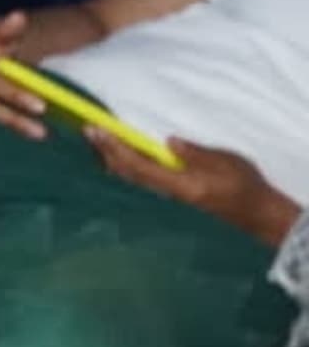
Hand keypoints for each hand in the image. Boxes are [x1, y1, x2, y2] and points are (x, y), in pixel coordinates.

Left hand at [88, 132, 300, 250]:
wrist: (258, 215)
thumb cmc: (245, 186)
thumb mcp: (227, 162)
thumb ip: (196, 153)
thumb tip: (170, 142)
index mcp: (182, 186)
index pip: (138, 166)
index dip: (115, 147)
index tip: (96, 130)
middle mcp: (169, 197)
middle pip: (127, 175)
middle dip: (105, 152)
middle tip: (88, 131)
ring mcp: (168, 201)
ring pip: (130, 182)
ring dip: (110, 161)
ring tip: (96, 142)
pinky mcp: (170, 201)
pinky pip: (139, 186)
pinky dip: (123, 171)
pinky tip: (115, 161)